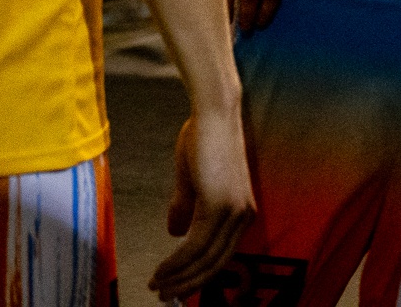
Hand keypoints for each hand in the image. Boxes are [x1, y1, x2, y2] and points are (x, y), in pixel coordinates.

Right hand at [156, 112, 255, 299]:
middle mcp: (243, 215)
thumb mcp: (193, 180)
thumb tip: (175, 234)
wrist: (213, 113)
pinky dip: (176, 262)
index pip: (222, 255)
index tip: (176, 286)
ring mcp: (233, 211)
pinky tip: (162, 270)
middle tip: (163, 295)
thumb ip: (186, 208)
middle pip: (216, 264)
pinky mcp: (218, 205)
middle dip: (188, 284)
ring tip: (157, 285)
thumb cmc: (204, 138)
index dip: (198, 275)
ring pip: (204, 259)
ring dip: (178, 277)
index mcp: (243, 212)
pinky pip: (195, 245)